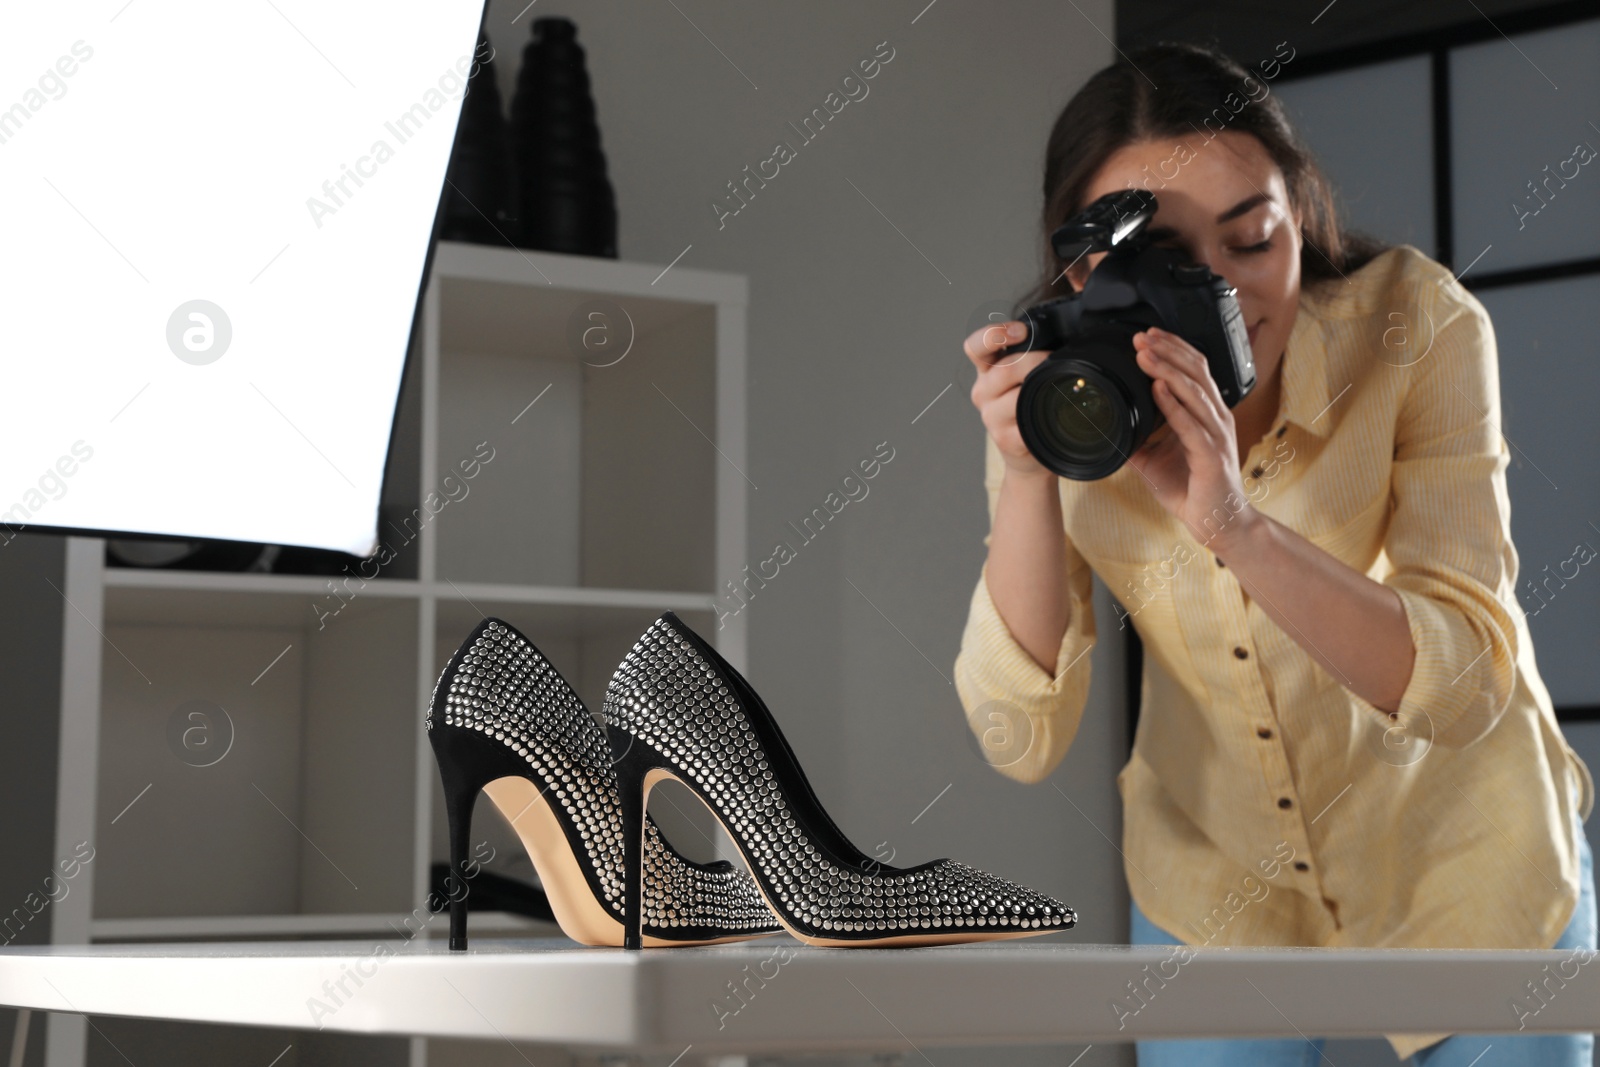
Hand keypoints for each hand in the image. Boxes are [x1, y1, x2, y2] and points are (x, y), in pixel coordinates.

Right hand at [964, 319, 1052, 478]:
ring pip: (1015, 396)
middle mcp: (984, 392)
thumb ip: (1032, 354)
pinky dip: (1043, 416)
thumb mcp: (1024, 375)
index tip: (1021, 331)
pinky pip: (1026, 423)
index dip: (993, 334)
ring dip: (1041, 388)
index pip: (975, 347)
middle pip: (1004, 370)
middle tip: (1055, 361)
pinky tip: (1053, 412)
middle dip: (1036, 361)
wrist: (1026, 453)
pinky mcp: (1005, 439)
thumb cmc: (1029, 407)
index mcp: (986, 370)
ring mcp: (992, 417)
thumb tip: (1071, 329)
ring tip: (1059, 386)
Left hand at [1126, 327, 1258, 552]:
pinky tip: (1157, 389)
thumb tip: (1107, 426)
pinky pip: (1191, 424)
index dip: (1172, 349)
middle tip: (1141, 336)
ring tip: (1145, 354)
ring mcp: (1216, 435)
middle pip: (1195, 372)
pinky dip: (1173, 404)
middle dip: (1167, 351)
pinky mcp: (1212, 456)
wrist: (1217, 521)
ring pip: (1194, 391)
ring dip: (1167, 369)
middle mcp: (1216, 418)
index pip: (1194, 370)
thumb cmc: (1192, 488)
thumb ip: (1136, 439)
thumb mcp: (1155, 459)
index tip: (1147, 335)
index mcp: (1207, 413)